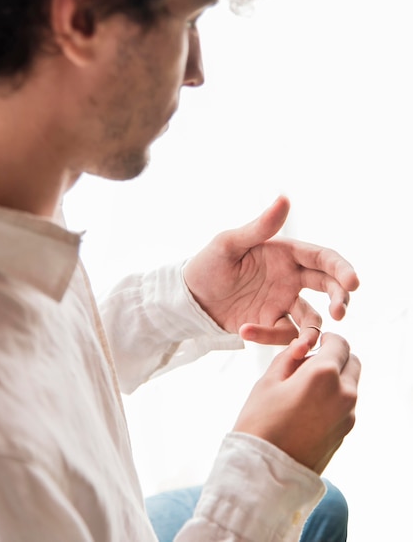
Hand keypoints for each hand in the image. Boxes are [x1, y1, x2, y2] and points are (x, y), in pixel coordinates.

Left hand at [184, 196, 358, 349]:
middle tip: (340, 313)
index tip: (353, 283)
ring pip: (312, 319)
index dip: (341, 269)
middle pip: (328, 287)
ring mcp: (282, 302)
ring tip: (300, 344)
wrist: (189, 298)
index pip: (322, 258)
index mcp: (285, 253)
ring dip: (311, 332)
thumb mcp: (229, 244)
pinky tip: (245, 330)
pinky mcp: (271, 324)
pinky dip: (269, 338)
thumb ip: (259, 227)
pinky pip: (283, 334)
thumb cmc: (207, 264)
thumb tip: (284, 198)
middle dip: (340, 299)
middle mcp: (290, 277)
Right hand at [233, 331, 360, 473]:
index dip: (326, 339)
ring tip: (305, 388)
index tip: (313, 344)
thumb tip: (302, 346)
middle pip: (352, 361)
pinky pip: (346, 404)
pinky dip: (334, 397)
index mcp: (324, 374)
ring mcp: (348, 414)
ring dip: (336, 377)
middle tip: (309, 364)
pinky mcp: (345, 431)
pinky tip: (308, 407)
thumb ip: (290, 357)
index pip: (339, 343)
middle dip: (335, 357)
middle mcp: (344, 392)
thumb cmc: (261, 422)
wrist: (266, 472)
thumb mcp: (269, 380)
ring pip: (350, 383)